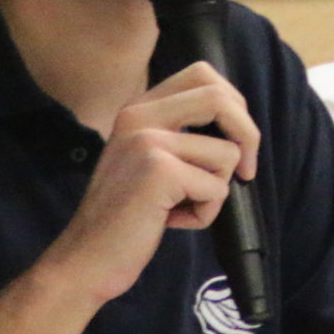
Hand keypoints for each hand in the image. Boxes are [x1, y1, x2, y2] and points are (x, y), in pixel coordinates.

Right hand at [45, 61, 261, 304]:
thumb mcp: (148, 159)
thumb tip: (238, 127)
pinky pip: (216, 188)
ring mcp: (148, 140)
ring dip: (216, 190)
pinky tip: (171, 222)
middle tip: (243, 172)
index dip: (233, 105)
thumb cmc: (126, 217)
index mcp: (138, 108)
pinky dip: (204, 214)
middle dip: (247, 135)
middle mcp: (139, 115)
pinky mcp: (159, 171)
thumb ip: (180, 134)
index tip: (236, 140)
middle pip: (221, 98)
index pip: (203, 75)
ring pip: (227, 152)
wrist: (87, 258)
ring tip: (180, 208)